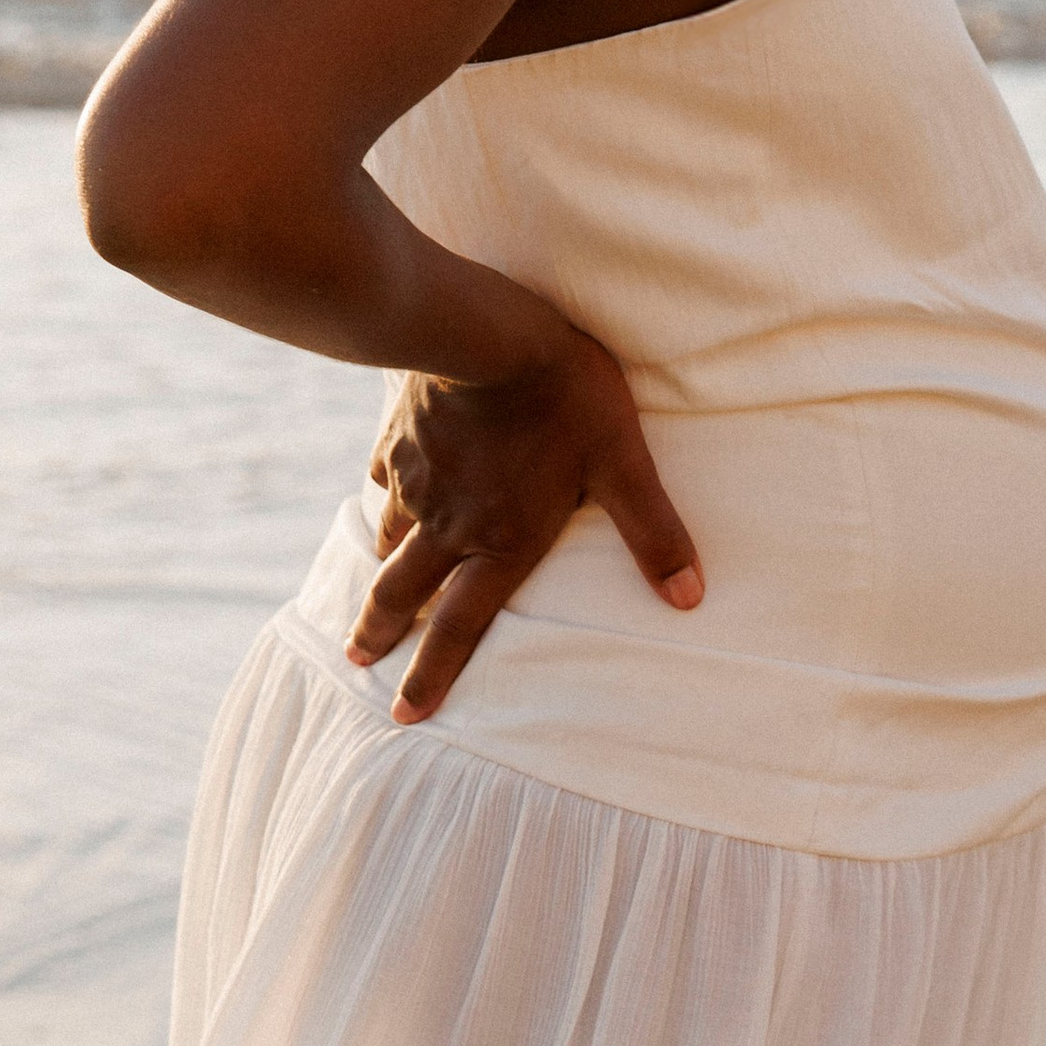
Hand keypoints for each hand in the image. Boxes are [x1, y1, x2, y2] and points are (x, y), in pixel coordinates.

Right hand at [349, 327, 702, 721]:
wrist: (488, 332)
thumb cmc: (567, 398)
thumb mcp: (622, 464)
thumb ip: (652, 532)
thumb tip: (689, 597)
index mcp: (500, 542)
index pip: (460, 626)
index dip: (433, 675)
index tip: (404, 713)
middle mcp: (449, 523)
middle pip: (402, 591)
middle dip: (379, 631)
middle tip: (356, 660)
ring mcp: (415, 479)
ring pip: (389, 534)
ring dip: (381, 566)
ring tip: (373, 580)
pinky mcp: (398, 435)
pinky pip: (384, 473)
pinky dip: (384, 489)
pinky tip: (385, 484)